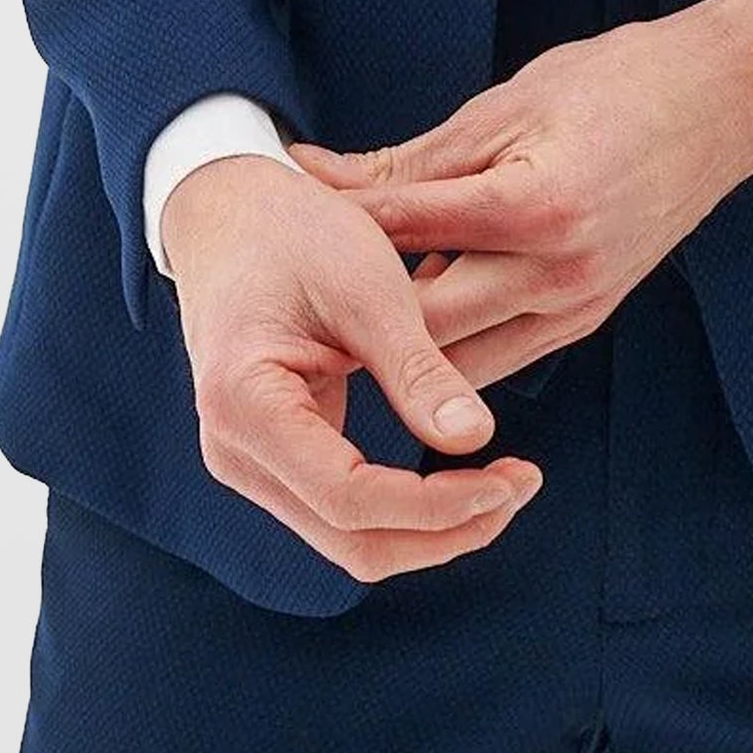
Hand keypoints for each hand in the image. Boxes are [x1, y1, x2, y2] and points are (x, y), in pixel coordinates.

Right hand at [158, 154, 542, 577]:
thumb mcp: (366, 288)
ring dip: (432, 529)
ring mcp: (251, 461)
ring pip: (352, 540)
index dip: (438, 505)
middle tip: (521, 485)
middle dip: (446, 530)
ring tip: (505, 484)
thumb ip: (416, 368)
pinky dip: (409, 508)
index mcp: (246, 404)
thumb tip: (477, 440)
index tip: (510, 480)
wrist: (230, 210)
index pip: (351, 499)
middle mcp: (235, 452)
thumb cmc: (294, 231)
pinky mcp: (276, 456)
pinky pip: (347, 511)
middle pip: (353, 542)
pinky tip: (463, 475)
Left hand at [285, 0, 752, 390]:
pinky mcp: (588, 319)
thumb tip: (317, 173)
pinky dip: (448, 347)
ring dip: (397, 348)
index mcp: (533, 203)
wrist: (720, 104)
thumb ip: (413, 158)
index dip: (330, 225)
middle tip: (284, 303)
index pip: (403, 229)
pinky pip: (501, 357)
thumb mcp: (506, 102)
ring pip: (457, 362)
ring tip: (329, 328)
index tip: (273, 218)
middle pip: (422, 325)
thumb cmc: (613, 83)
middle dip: (352, 316)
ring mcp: (578, 305)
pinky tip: (405, 324)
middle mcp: (558, 271)